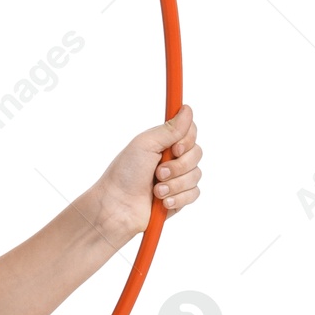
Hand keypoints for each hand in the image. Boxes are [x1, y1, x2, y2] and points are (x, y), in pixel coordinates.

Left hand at [93, 104, 202, 240]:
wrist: (116, 207)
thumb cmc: (124, 173)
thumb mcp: (145, 145)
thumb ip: (170, 129)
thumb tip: (187, 108)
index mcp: (163, 143)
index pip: (190, 133)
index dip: (187, 140)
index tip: (175, 148)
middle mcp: (171, 158)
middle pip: (197, 154)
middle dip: (178, 166)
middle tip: (158, 172)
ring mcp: (176, 179)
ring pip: (196, 175)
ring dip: (175, 184)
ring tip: (155, 190)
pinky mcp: (179, 197)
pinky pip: (194, 194)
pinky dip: (178, 198)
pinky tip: (162, 202)